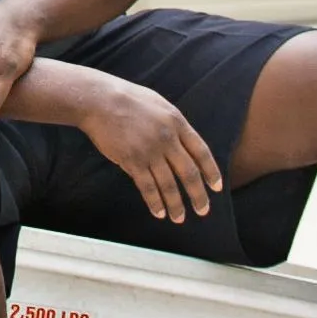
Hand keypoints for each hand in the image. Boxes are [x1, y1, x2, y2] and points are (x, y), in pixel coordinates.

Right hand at [71, 72, 223, 225]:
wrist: (100, 101)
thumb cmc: (128, 99)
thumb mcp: (160, 105)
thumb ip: (173, 124)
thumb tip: (183, 143)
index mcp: (177, 122)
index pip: (201, 152)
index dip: (211, 171)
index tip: (216, 187)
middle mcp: (167, 138)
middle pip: (189, 172)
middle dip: (198, 195)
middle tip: (203, 210)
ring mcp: (150, 151)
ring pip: (168, 184)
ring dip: (176, 204)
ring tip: (179, 218)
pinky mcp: (132, 160)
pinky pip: (147, 186)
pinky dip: (154, 202)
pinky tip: (159, 212)